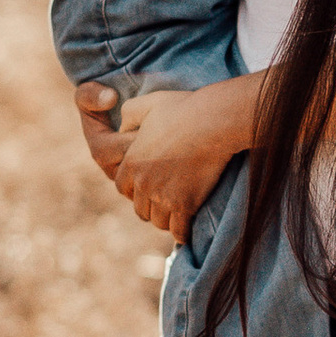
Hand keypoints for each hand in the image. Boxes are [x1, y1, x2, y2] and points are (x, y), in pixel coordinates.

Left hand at [75, 78, 253, 237]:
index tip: (145, 186)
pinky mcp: (187, 204)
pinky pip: (179, 231)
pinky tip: (187, 229)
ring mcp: (165, 197)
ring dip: (165, 219)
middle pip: (140, 209)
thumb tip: (122, 128)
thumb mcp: (148, 104)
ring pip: (158, 221)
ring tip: (176, 213)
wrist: (214, 122)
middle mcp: (144, 184)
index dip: (133, 187)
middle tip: (163, 200)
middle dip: (149, 205)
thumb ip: (129, 115)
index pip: (121, 187)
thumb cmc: (183, 109)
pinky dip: (181, 233)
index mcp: (131, 163)